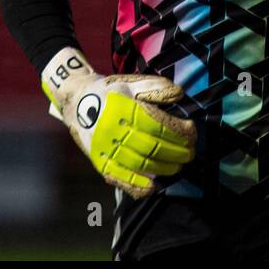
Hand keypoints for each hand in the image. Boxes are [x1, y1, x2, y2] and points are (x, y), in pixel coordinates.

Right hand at [41, 47, 196, 198]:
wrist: (76, 101)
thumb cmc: (110, 92)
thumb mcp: (131, 82)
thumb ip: (155, 87)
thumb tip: (179, 94)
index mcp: (123, 108)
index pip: (158, 124)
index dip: (179, 132)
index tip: (192, 133)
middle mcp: (112, 129)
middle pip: (152, 147)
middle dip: (176, 152)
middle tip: (190, 153)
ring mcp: (104, 148)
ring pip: (139, 164)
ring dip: (163, 169)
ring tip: (178, 167)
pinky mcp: (98, 162)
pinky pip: (119, 178)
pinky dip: (138, 185)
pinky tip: (154, 186)